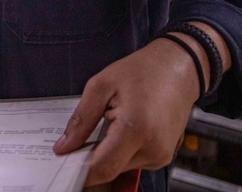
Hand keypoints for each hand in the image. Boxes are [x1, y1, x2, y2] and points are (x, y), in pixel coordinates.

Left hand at [52, 38, 199, 184]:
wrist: (178, 68)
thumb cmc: (142, 71)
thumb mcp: (101, 86)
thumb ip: (81, 119)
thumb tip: (63, 146)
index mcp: (137, 129)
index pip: (104, 168)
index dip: (80, 172)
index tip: (63, 164)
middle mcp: (153, 149)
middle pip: (111, 169)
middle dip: (91, 157)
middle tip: (81, 135)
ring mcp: (161, 156)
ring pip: (121, 167)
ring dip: (107, 152)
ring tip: (110, 121)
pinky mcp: (164, 156)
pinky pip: (133, 161)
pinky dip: (121, 150)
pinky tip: (121, 127)